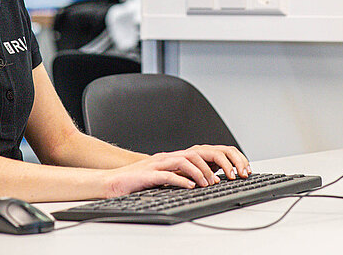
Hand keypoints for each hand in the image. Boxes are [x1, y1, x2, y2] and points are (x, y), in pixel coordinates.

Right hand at [102, 145, 250, 197]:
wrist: (113, 182)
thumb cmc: (138, 182)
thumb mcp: (163, 178)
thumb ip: (179, 177)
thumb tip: (200, 183)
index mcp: (172, 158)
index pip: (200, 153)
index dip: (216, 161)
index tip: (229, 173)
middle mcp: (167, 157)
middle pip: (196, 154)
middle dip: (213, 166)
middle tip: (225, 179)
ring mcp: (158, 164)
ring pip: (185, 161)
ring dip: (200, 172)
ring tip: (209, 184)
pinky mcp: (149, 174)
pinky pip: (168, 174)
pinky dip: (181, 180)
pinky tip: (190, 187)